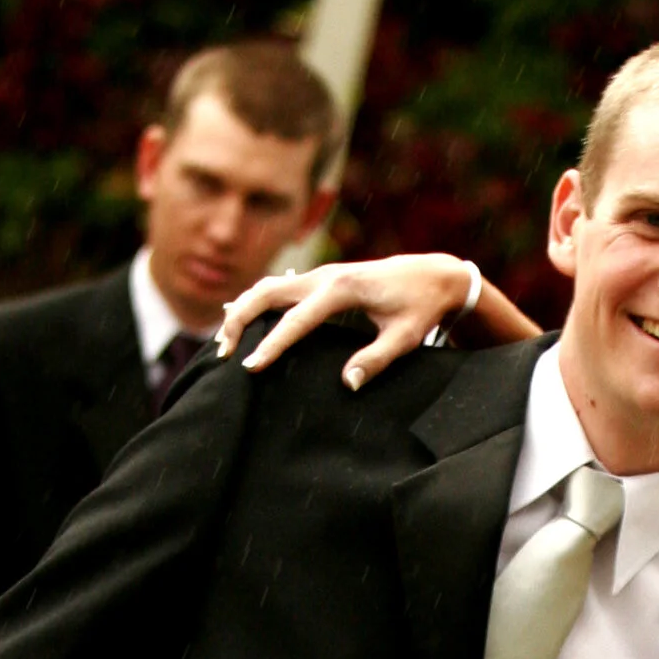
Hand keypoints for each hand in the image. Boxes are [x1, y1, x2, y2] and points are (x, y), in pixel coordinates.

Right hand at [218, 254, 478, 386]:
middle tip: (224, 353)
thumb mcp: (407, 338)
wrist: (434, 275)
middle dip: (240, 320)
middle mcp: (325, 276)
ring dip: (244, 310)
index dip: (272, 345)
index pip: (296, 320)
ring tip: (225, 342)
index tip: (251, 367)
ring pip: (268, 286)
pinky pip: (280, 288)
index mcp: (343, 289)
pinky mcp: (322, 279)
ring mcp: (321, 274)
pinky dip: (257, 303)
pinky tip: (242, 320)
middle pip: (267, 292)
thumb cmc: (421, 308)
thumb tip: (347, 384)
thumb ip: (377, 360)